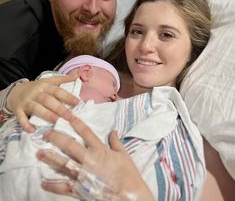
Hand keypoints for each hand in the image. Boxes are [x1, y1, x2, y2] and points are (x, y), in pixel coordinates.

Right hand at [6, 74, 78, 132]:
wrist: (16, 91)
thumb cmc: (38, 88)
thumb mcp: (50, 81)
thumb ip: (64, 79)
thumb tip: (77, 75)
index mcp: (45, 86)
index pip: (57, 91)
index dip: (67, 96)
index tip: (77, 102)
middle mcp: (36, 93)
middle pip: (47, 100)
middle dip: (59, 108)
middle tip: (69, 116)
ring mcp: (27, 102)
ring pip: (36, 108)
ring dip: (45, 114)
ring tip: (55, 121)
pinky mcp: (18, 110)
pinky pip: (21, 118)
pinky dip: (25, 124)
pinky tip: (32, 130)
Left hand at [36, 116, 153, 200]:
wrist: (130, 197)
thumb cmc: (129, 175)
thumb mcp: (124, 155)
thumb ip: (116, 142)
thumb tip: (113, 131)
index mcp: (100, 150)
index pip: (86, 132)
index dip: (76, 122)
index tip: (66, 115)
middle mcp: (89, 160)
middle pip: (70, 146)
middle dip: (56, 138)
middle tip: (45, 133)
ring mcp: (83, 175)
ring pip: (63, 164)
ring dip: (50, 158)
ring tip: (39, 153)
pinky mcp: (81, 189)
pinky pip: (64, 186)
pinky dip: (53, 185)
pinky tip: (43, 182)